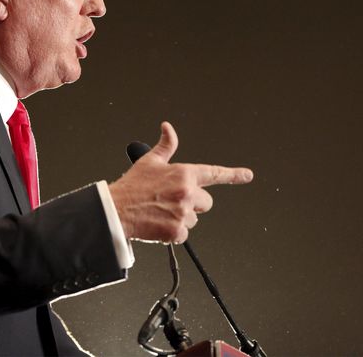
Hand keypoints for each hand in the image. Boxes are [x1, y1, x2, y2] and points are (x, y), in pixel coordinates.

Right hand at [108, 121, 252, 243]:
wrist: (116, 209)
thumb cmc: (132, 186)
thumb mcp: (150, 161)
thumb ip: (166, 146)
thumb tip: (168, 128)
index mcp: (183, 173)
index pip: (214, 173)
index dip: (233, 174)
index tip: (247, 175)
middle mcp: (186, 192)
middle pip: (206, 203)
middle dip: (193, 204)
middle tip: (173, 202)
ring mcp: (183, 212)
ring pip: (194, 220)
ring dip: (181, 219)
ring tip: (161, 212)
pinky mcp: (176, 231)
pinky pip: (184, 235)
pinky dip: (172, 233)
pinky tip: (159, 224)